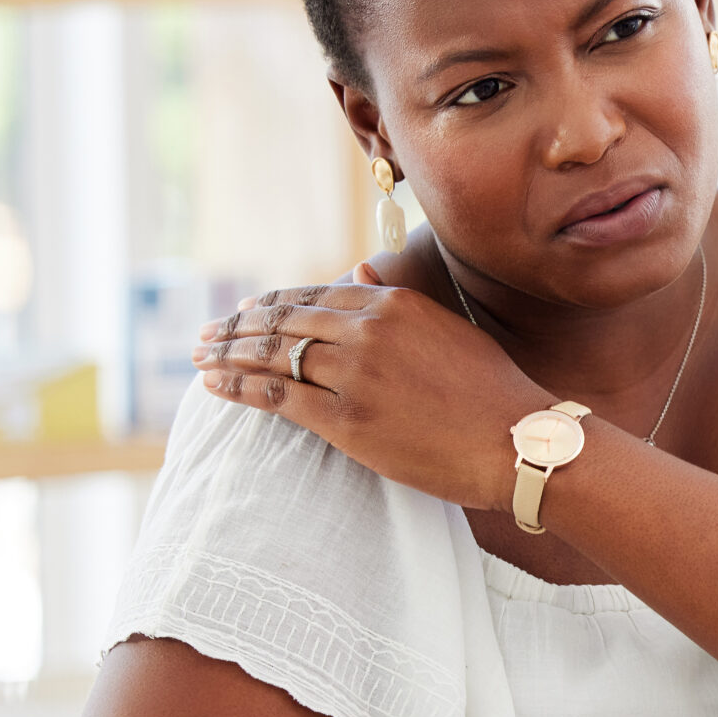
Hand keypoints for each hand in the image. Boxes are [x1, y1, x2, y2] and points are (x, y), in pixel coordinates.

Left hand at [192, 265, 551, 510]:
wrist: (518, 443)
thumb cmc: (494, 395)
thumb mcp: (450, 330)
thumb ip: (400, 303)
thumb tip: (360, 272)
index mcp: (394, 304)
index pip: (314, 295)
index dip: (271, 304)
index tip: (244, 312)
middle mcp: (368, 329)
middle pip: (283, 319)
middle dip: (236, 327)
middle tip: (205, 335)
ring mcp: (354, 373)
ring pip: (271, 354)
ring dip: (226, 354)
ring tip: (199, 359)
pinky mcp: (344, 419)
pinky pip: (275, 396)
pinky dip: (238, 387)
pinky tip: (215, 386)